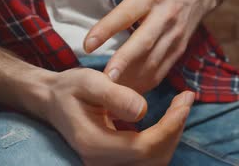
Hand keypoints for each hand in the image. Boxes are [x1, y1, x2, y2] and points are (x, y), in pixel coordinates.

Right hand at [43, 68, 193, 164]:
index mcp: (94, 144)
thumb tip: (143, 109)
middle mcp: (100, 162)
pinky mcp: (114, 161)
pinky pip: (147, 159)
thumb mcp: (88, 81)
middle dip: (175, 129)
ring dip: (172, 135)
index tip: (184, 99)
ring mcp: (106, 165)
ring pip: (154, 161)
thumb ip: (114, 94)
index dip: (170, 126)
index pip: (143, 148)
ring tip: (180, 107)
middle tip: (186, 99)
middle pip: (153, 159)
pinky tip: (169, 119)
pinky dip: (163, 140)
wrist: (52, 100)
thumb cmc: (70, 88)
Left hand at [76, 0, 216, 93]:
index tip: (87, 44)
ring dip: (135, 77)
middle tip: (106, 80)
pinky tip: (129, 93)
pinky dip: (147, 82)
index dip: (107, 29)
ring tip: (112, 92)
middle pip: (144, 41)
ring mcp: (175, 34)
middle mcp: (165, 15)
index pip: (127, 12)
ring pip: (155, 60)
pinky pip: (163, 68)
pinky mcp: (180, 48)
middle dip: (125, 62)